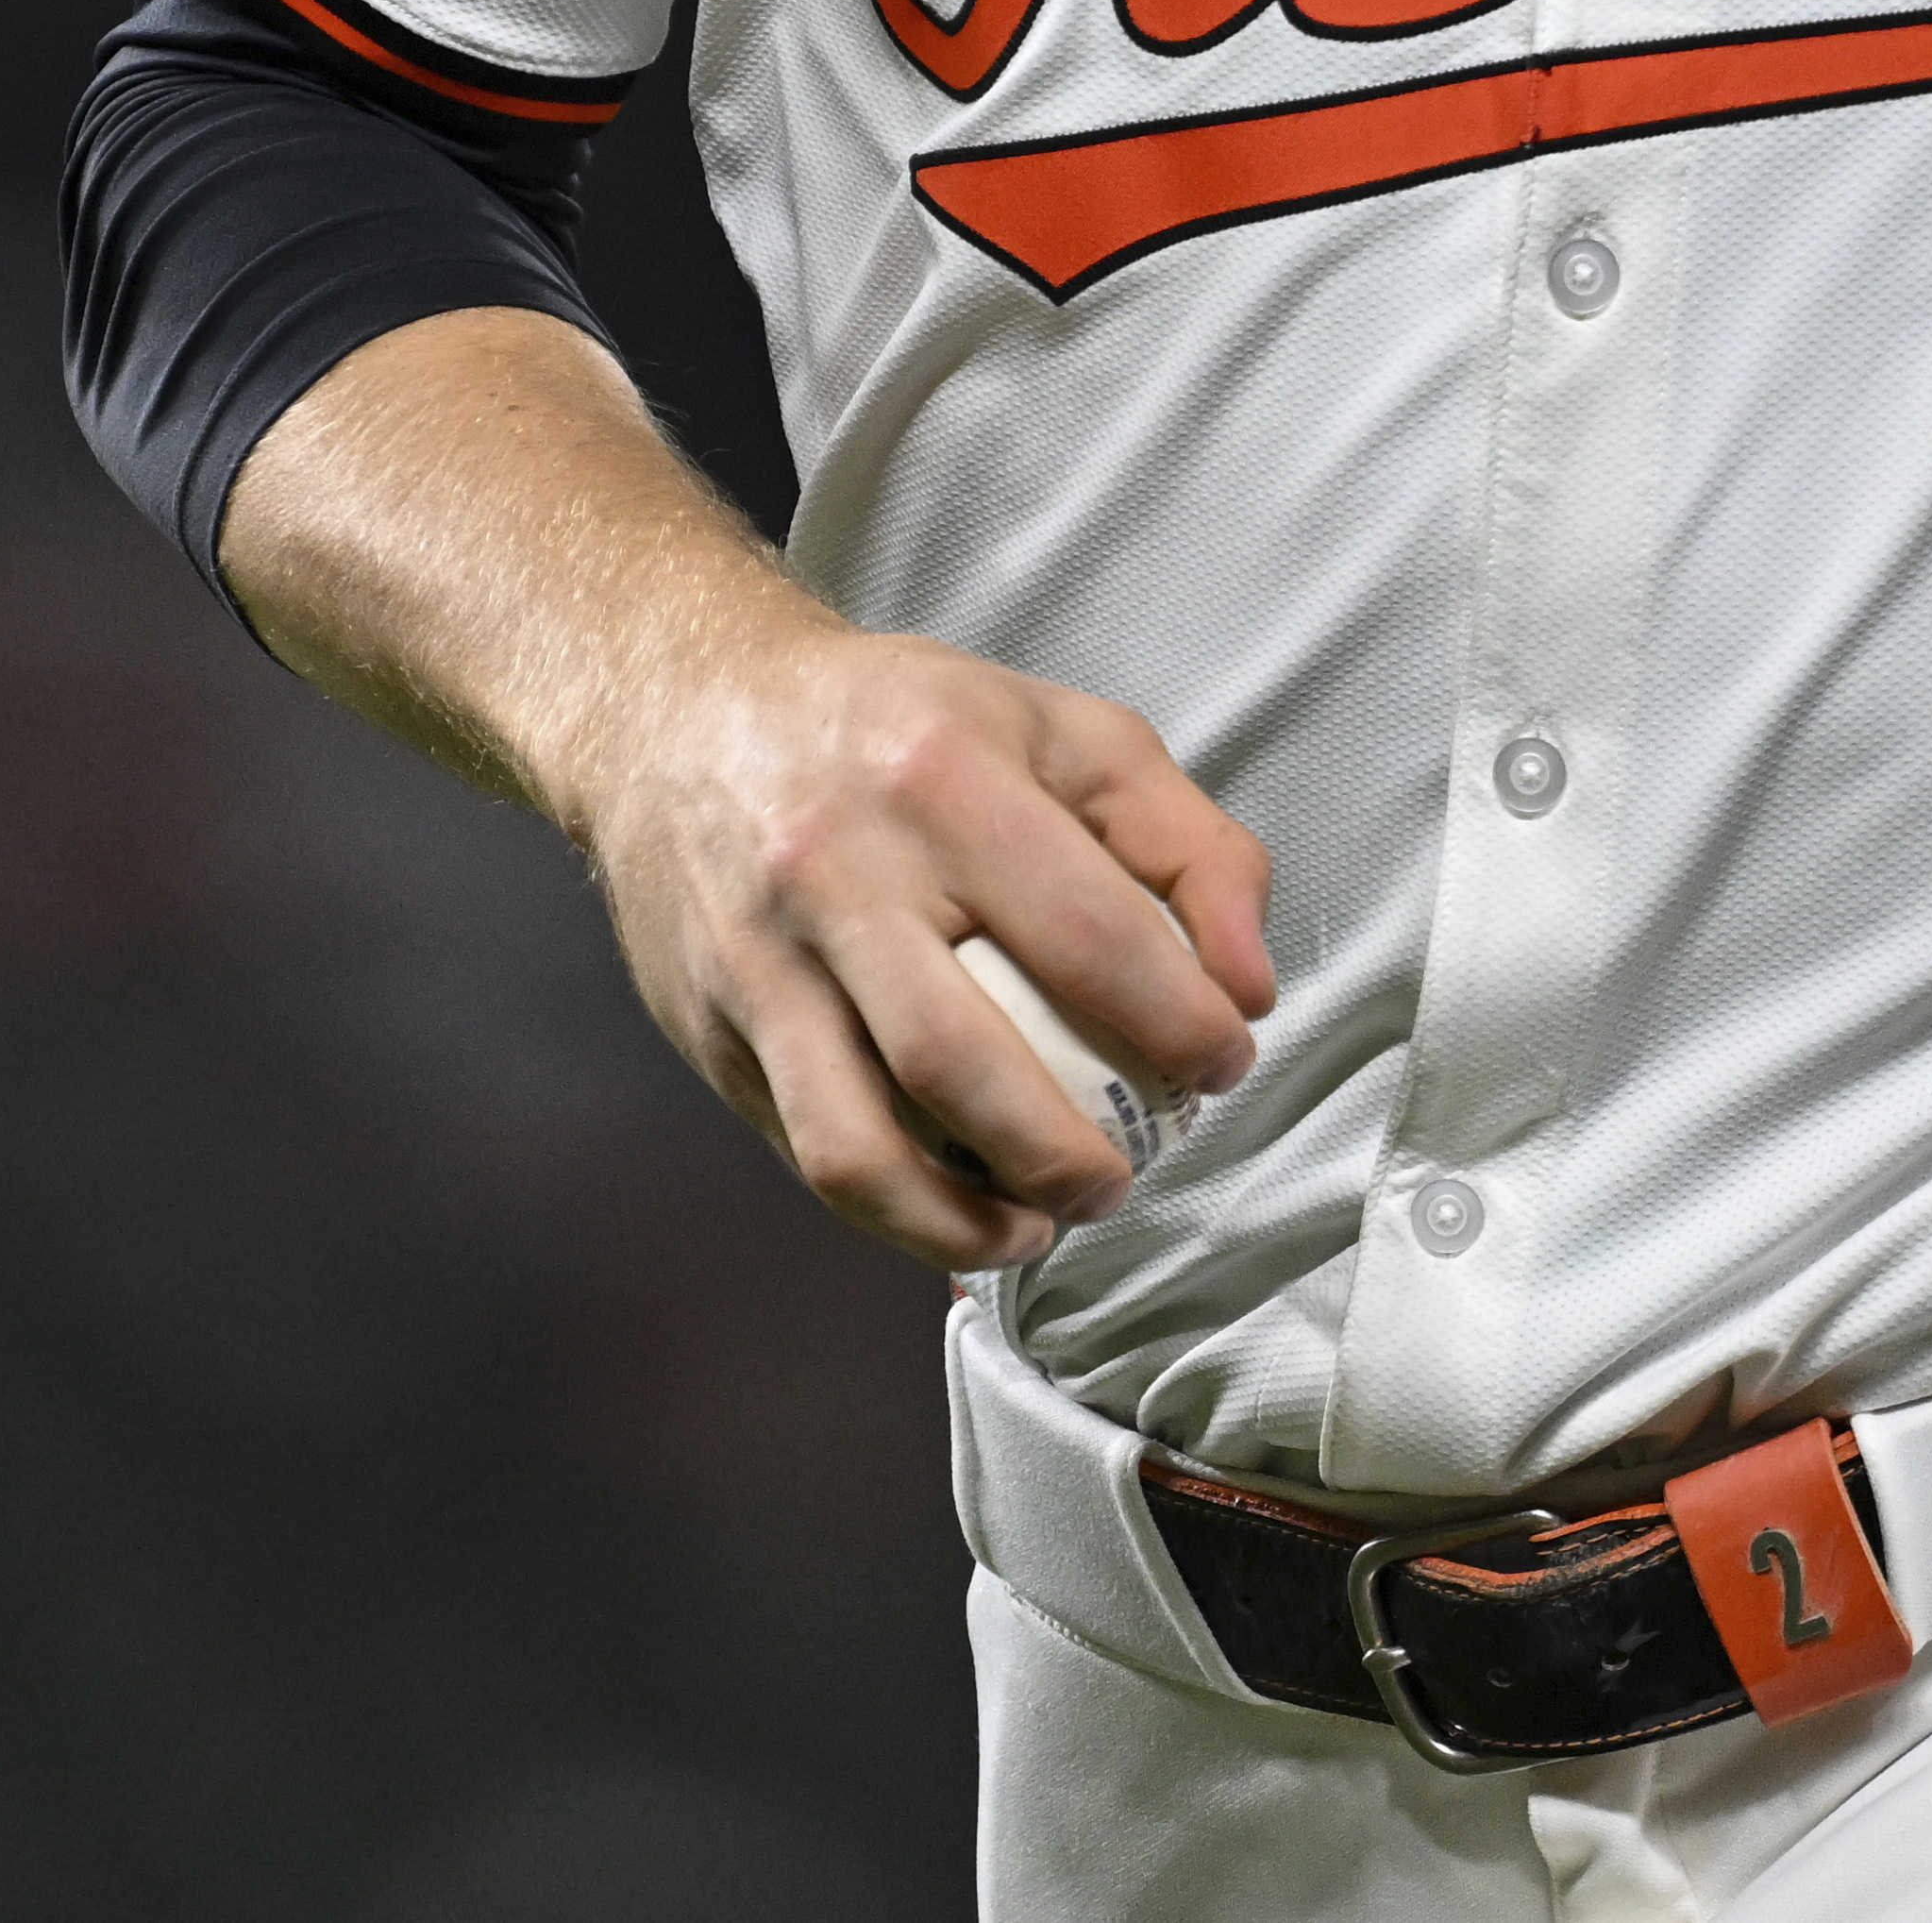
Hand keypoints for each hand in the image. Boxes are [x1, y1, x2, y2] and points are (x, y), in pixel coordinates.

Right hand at [551, 616, 1279, 1271]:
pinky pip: (807, 1153)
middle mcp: (835, 867)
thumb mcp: (1063, 732)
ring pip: (859, 1146)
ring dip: (966, 1223)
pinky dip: (895, 1212)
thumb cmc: (903, 727)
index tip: (1221, 1063)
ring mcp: (757, 959)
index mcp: (941, 775)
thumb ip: (1187, 842)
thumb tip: (1250, 985)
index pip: (1092, 935)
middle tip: (1125, 1178)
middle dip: (1068, 1158)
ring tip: (1038, 1224)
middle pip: (964, 1064)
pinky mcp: (709, 1028)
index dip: (1183, 1024)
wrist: (681, 707)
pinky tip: (958, 1212)